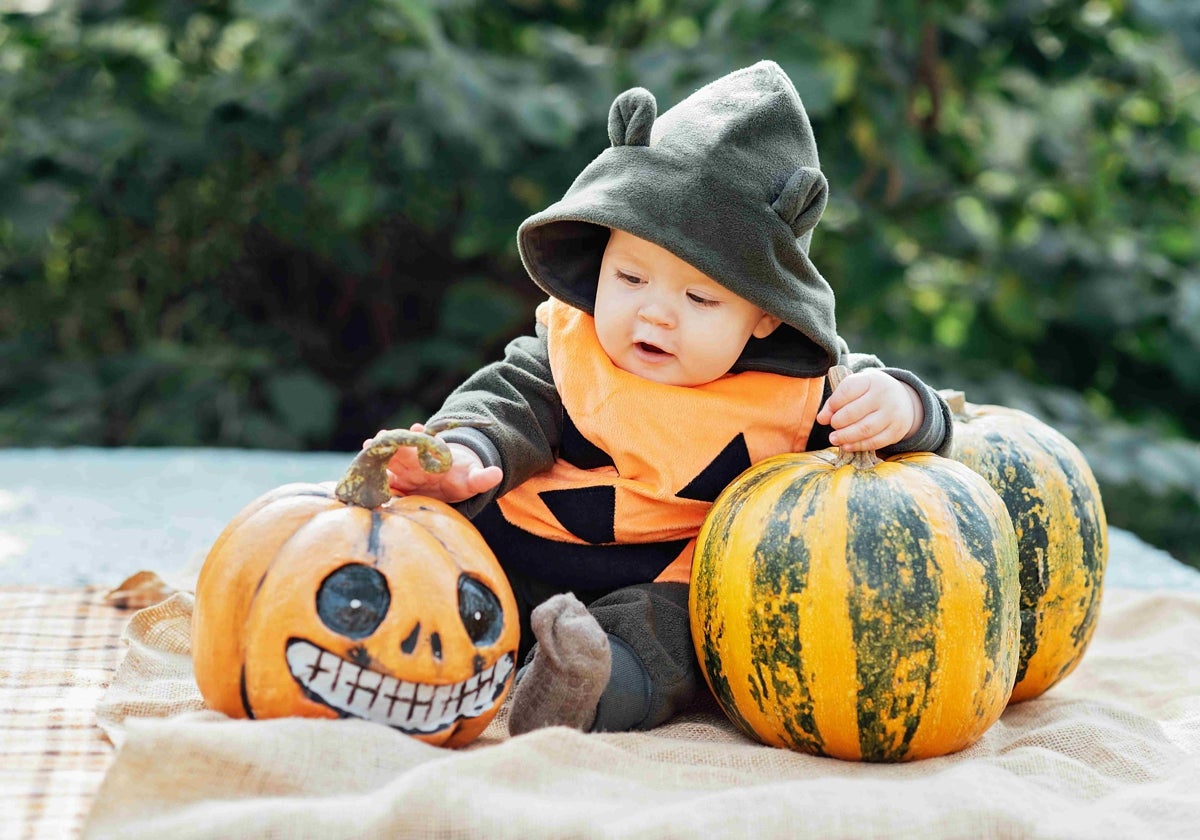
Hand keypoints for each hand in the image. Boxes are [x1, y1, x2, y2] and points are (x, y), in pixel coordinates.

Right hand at [363, 423, 503, 502]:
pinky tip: (364, 475)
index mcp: (433, 455)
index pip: (426, 441)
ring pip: (388, 459)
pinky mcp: (396, 484)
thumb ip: (483, 478)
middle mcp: (416, 459)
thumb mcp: (473, 480)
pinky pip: (384, 480)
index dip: (421, 435)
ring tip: (368, 445)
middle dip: (393, 440)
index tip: (416, 428)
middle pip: (402, 446)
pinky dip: (376, 478)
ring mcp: (403, 470)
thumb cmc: (462, 479)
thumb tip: (498, 474)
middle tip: (381, 435)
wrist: (450, 486)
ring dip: (378, 452)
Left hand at [816, 370, 922, 451]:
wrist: (903, 400)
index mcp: (871, 380)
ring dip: (845, 436)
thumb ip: (837, 400)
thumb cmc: (871, 393)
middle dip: (837, 422)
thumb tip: (821, 419)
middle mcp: (884, 395)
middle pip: (854, 412)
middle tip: (832, 426)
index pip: (848, 390)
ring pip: (864, 429)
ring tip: (834, 438)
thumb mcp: (856, 388)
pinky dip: (858, 446)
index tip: (826, 414)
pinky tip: (847, 445)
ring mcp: (893, 413)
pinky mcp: (897, 430)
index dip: (833, 404)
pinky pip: (875, 442)